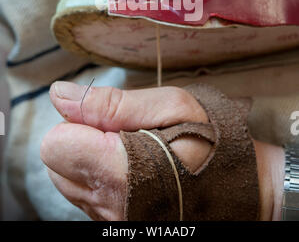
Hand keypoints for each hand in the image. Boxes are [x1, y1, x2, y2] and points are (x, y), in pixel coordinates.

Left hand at [41, 81, 283, 220]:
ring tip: (130, 148)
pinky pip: (84, 193)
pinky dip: (98, 174)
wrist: (238, 187)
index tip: (111, 118)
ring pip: (67, 178)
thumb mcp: (171, 105)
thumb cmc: (210, 139)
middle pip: (55, 162)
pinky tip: (131, 167)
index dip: (79, 122)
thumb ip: (111, 103)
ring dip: (88, 156)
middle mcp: (107, 203)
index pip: (55, 145)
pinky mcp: (113, 222)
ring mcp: (109, 218)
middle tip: (122, 130)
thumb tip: (59, 94)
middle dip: (80, 137)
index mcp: (119, 170)